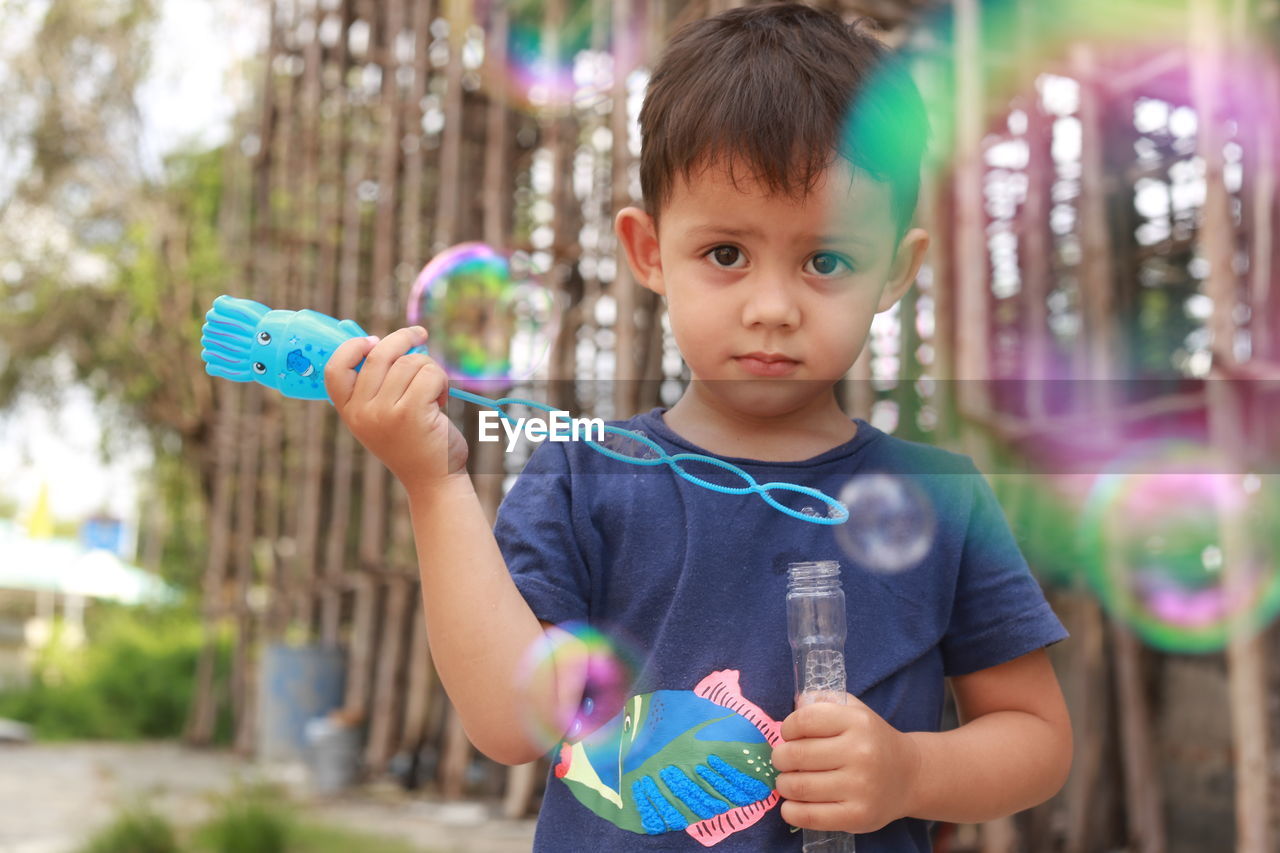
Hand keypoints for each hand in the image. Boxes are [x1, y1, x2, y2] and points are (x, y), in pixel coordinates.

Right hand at [324, 326, 467, 484]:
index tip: (374, 339)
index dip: (352, 347)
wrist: (433, 480)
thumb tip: (390, 340)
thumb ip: (379, 384)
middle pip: (378, 354)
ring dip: (429, 368)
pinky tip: (441, 400)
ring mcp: (384, 412)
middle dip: (404, 339)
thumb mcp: (383, 416)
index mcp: (349, 411)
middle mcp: (362, 412)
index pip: (335, 368)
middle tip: (420, 335)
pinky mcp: (410, 412)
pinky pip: (429, 373)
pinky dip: (441, 380)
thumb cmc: (414, 443)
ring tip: (434, 391)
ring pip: (409, 362)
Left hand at [771, 693, 921, 833]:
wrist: (909, 776)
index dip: (787, 729)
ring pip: (798, 786)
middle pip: (796, 755)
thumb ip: (823, 701)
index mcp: (857, 722)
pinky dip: (791, 811)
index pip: (803, 721)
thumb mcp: (854, 710)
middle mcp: (860, 753)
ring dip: (783, 784)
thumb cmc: (871, 740)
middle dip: (780, 758)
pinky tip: (792, 805)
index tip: (789, 736)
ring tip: (788, 781)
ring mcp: (860, 787)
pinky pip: (810, 817)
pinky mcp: (858, 817)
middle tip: (784, 761)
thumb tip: (795, 705)